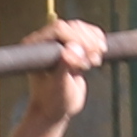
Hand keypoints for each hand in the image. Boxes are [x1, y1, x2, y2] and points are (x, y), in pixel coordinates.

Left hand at [14, 18, 108, 136]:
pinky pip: (86, 33)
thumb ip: (64, 67)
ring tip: (96, 61)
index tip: (86, 57)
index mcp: (35, 46)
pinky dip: (96, 39)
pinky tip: (101, 50)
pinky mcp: (71, 46)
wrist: (57, 109)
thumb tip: (74, 49)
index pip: (58, 29)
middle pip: (71, 27)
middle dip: (87, 41)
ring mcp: (58, 42)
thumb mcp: (59, 86)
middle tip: (94, 61)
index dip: (76, 38)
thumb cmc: (52, 101)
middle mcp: (45, 40)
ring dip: (93, 41)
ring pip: (80, 28)